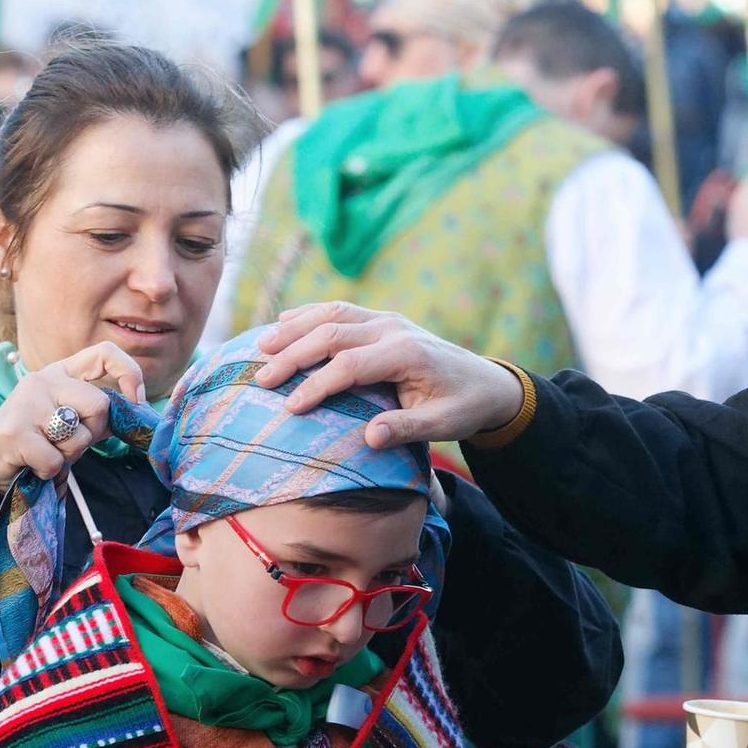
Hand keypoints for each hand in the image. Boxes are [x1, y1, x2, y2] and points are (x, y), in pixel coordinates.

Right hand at [0, 342, 145, 490]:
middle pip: (99, 405)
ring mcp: (27, 404)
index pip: (104, 353)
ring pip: (80, 436)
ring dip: (69, 456)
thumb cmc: (34, 442)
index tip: (135, 401)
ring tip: (46, 453)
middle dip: (92, 434)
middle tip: (67, 444)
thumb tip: (137, 411)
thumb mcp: (68, 421)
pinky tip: (31, 465)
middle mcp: (43, 380)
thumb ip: (96, 415)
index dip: (129, 373)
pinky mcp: (15, 432)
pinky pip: (56, 461)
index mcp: (60, 373)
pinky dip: (49, 473)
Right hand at [254, 303, 524, 448]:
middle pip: (333, 334)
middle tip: (262, 378)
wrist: (487, 383)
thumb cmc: (462, 408)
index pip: (350, 366)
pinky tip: (282, 323)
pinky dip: (309, 314)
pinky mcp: (382, 320)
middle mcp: (393, 329)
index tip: (291, 407)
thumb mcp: (442, 426)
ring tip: (260, 346)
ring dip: (294, 328)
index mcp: (406, 354)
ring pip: (332, 314)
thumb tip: (369, 437)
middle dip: (294, 354)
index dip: (317, 385)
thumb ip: (406, 429)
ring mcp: (386, 320)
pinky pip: (340, 309)